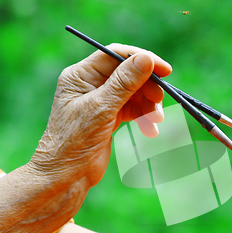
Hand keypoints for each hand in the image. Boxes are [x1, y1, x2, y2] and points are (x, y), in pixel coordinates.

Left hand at [29, 44, 171, 188]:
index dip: (142, 59)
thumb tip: (146, 59)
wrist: (66, 176)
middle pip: (129, 75)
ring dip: (148, 106)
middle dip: (147, 88)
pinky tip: (151, 131)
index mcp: (81, 75)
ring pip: (134, 93)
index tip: (165, 70)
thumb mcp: (102, 108)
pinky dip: (144, 117)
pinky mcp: (109, 117)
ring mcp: (101, 101)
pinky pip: (133, 109)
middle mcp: (90, 84)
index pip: (115, 55)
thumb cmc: (74, 141)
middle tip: (160, 102)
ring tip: (156, 121)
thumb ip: (125, 83)